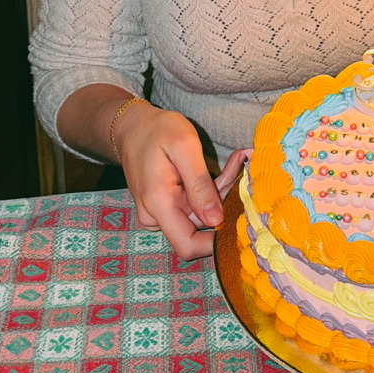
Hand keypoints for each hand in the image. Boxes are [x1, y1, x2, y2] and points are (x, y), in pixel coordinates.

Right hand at [113, 103, 247, 257]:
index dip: (215, 240)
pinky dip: (209, 191)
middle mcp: (155, 216)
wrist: (133, 127)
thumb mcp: (184, 146)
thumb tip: (216, 220)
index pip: (188, 245)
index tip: (239, 212)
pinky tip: (221, 168)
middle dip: (224, 201)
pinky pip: (193, 207)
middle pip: (200, 226)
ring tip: (234, 161)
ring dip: (219, 192)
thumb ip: (200, 184)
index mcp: (158, 203)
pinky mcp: (164, 207)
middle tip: (240, 166)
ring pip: (200, 215)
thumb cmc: (158, 130)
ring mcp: (158, 214)